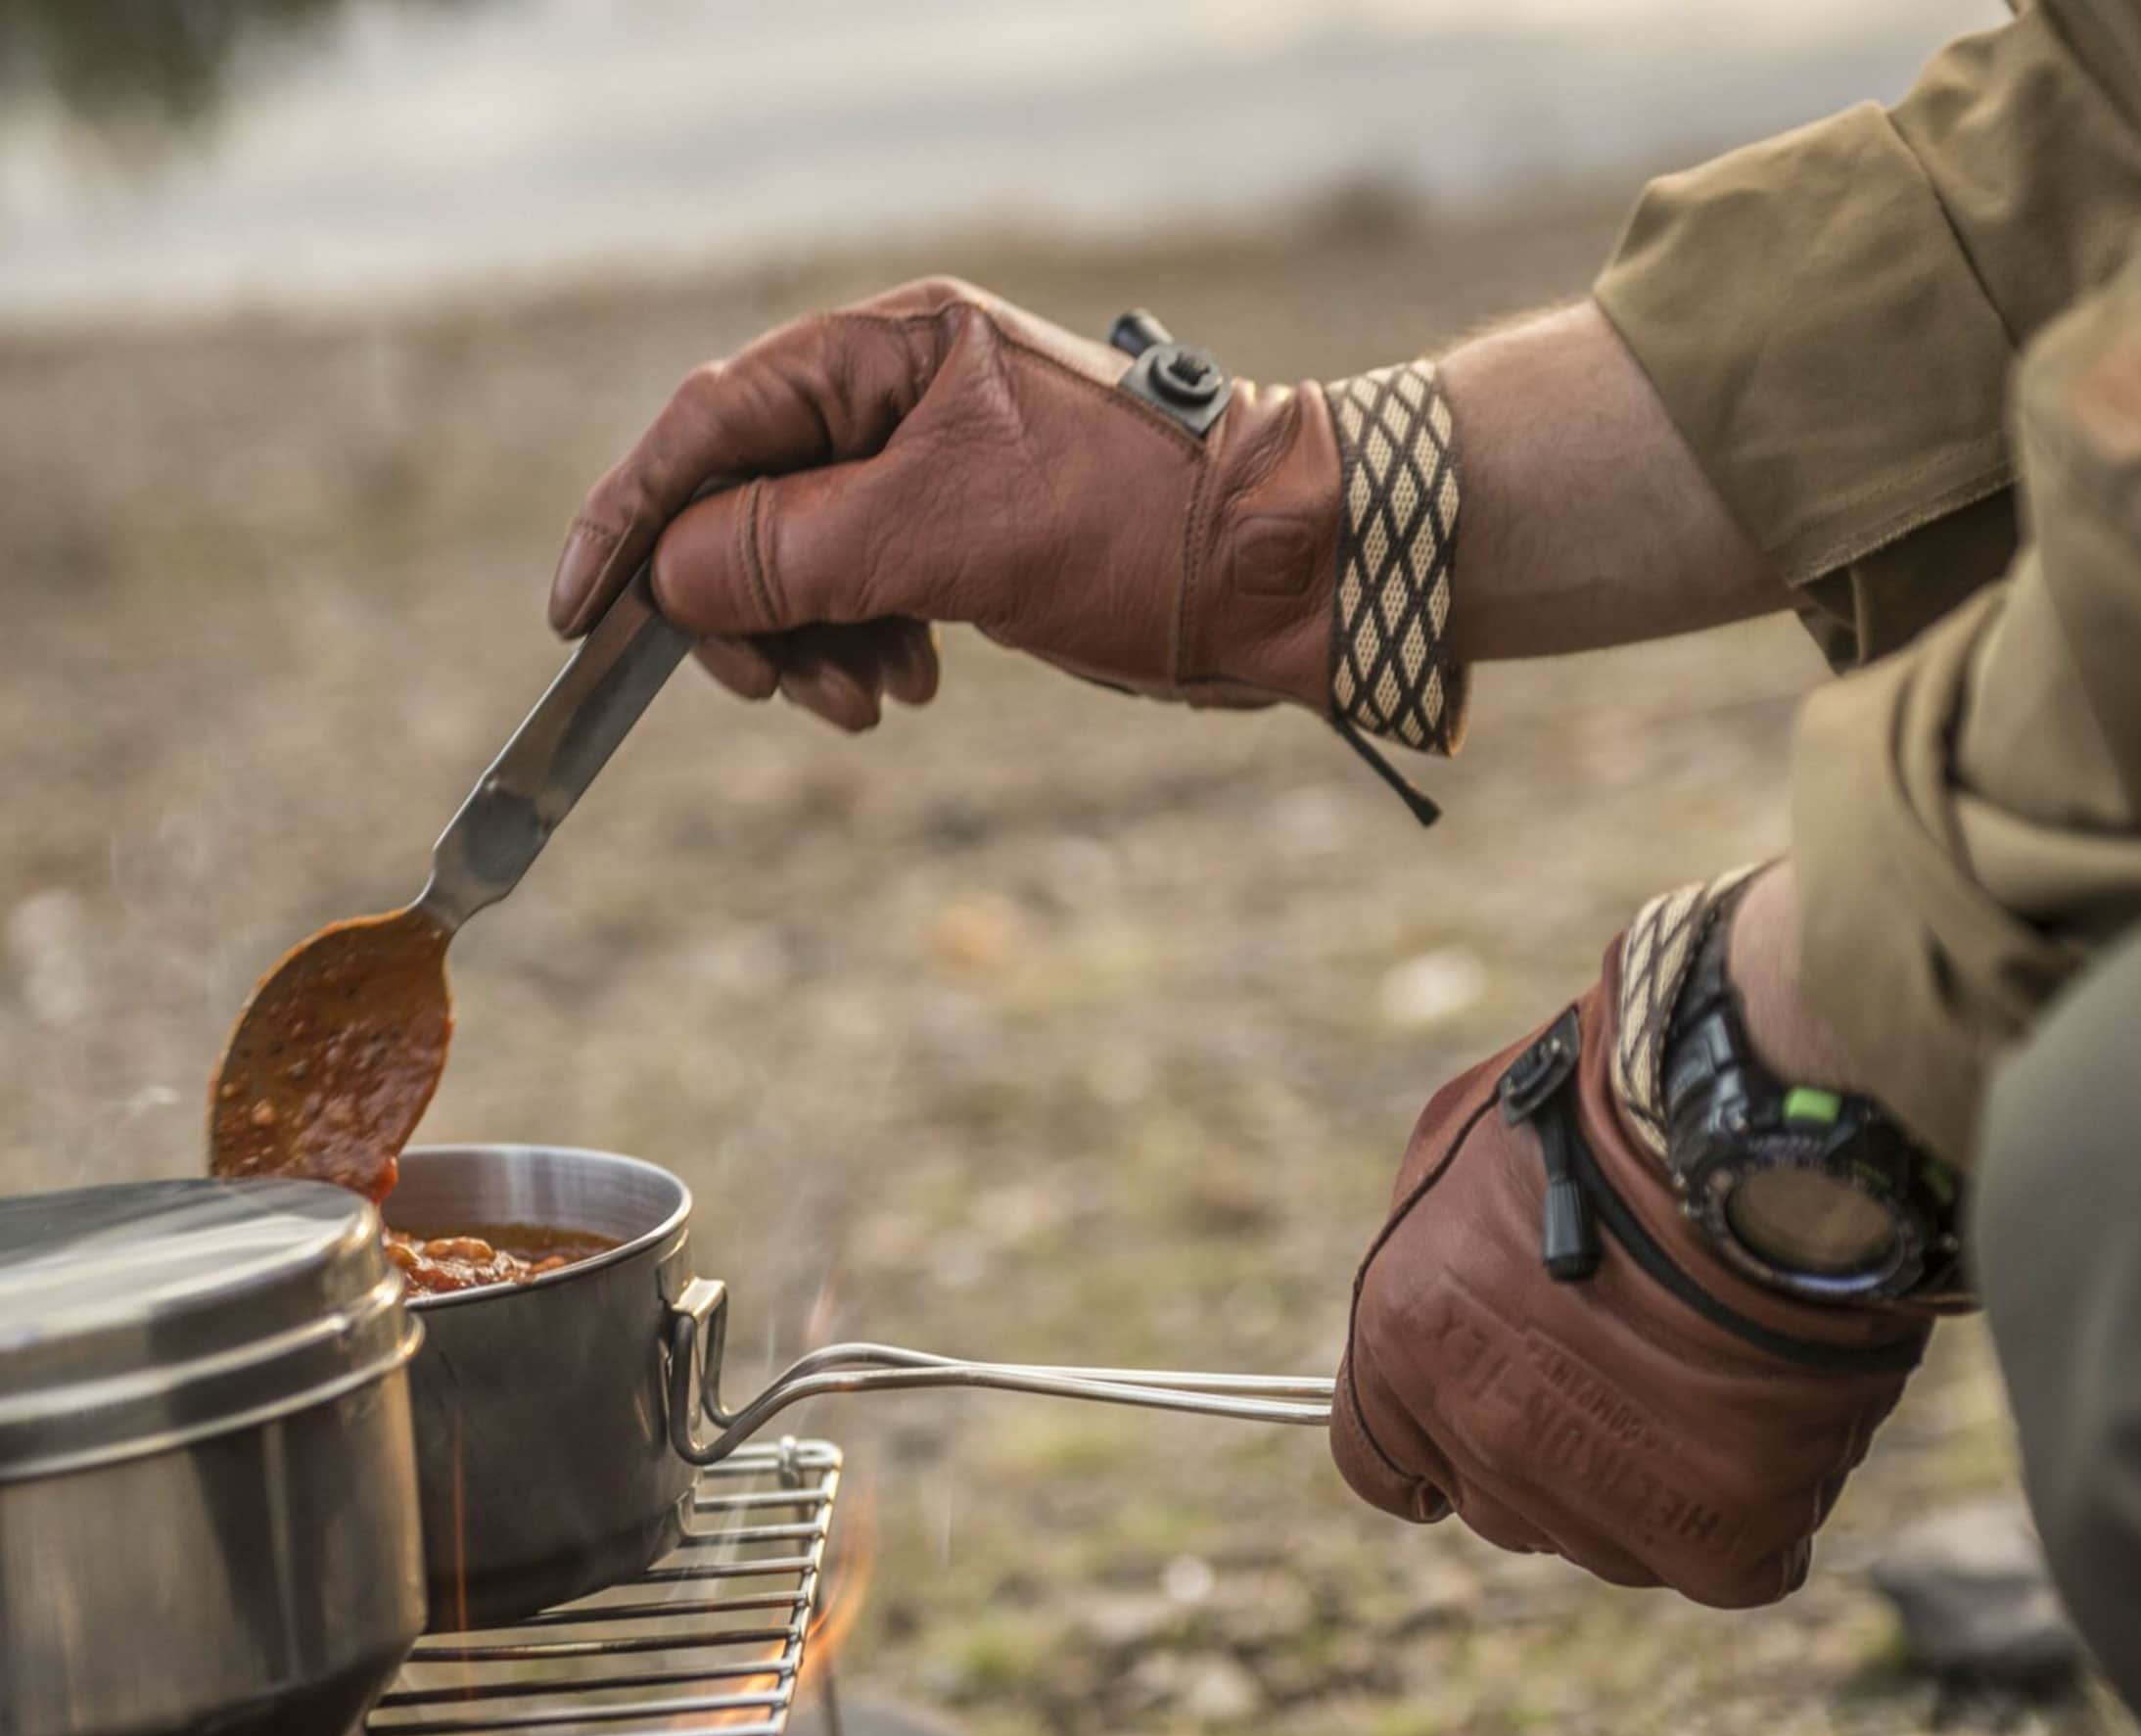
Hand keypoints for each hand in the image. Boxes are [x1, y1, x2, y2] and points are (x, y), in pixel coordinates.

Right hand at [548, 278, 1463, 747]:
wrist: (1283, 577)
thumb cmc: (1136, 526)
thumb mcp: (948, 532)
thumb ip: (795, 547)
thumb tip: (675, 575)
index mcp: (888, 351)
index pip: (713, 425)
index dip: (635, 517)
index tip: (582, 610)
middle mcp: (899, 403)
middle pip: (747, 507)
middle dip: (744, 610)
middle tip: (769, 687)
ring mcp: (930, 480)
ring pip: (803, 572)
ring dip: (810, 650)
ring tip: (867, 703)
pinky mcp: (964, 549)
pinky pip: (865, 605)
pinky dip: (865, 656)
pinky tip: (908, 688)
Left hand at [1330, 933, 1930, 1606]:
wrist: (1763, 1126)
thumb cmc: (1613, 1105)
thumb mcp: (1456, 1147)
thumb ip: (1426, 1257)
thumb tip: (1437, 1304)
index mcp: (1407, 1341)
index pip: (1377, 1460)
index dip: (1431, 1437)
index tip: (1478, 1413)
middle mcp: (1487, 1434)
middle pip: (1499, 1502)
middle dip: (1545, 1449)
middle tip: (1619, 1372)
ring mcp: (1604, 1494)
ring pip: (1611, 1540)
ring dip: (1648, 1481)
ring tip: (1710, 1379)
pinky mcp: (1723, 1533)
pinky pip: (1727, 1564)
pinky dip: (1752, 1515)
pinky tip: (1771, 1433)